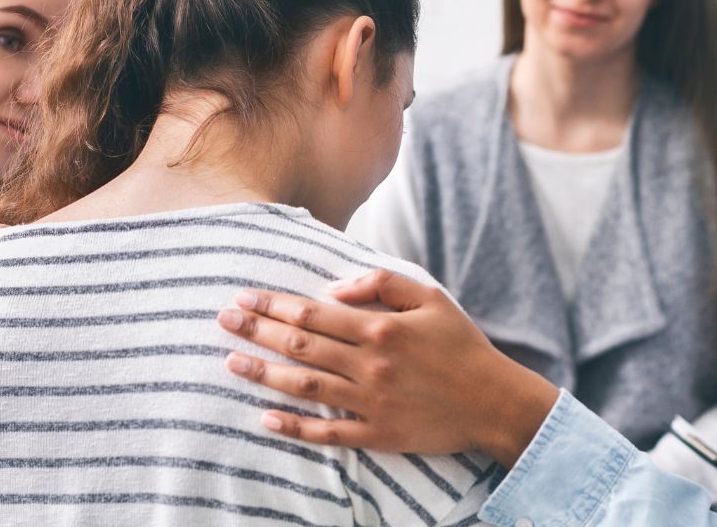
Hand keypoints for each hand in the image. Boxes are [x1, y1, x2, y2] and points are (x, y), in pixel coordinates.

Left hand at [217, 269, 558, 466]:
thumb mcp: (431, 297)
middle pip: (300, 347)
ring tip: (230, 364)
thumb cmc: (462, 344)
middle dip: (256, 332)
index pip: (313, 314)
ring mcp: (370, 402)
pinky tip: (265, 418)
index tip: (244, 297)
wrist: (493, 401)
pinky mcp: (377, 434)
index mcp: (380, 328)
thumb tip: (335, 288)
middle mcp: (369, 365)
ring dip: (263, 374)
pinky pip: (327, 433)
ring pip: (305, 387)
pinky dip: (294, 427)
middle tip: (223, 321)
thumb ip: (382, 283)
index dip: (274, 305)